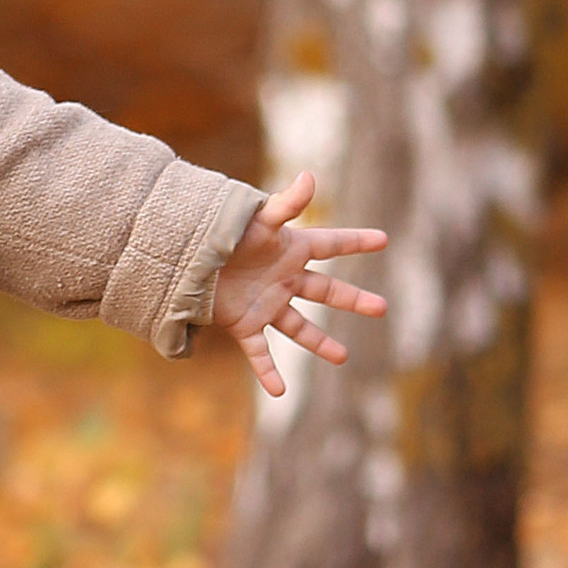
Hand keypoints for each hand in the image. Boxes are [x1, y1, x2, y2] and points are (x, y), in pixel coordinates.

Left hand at [213, 171, 387, 397]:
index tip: (383, 239)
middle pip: (326, 290)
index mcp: (290, 249)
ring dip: (320, 343)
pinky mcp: (244, 324)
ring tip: (343, 357)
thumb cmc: (224, 232)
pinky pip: (260, 352)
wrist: (185, 255)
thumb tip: (310, 175)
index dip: (356, 242)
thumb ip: (286, 204)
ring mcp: (266, 304)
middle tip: (381, 307)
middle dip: (353, 299)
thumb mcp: (259, 220)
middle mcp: (283, 279)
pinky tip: (279, 392)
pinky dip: (268, 372)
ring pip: (300, 327)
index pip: (331, 244)